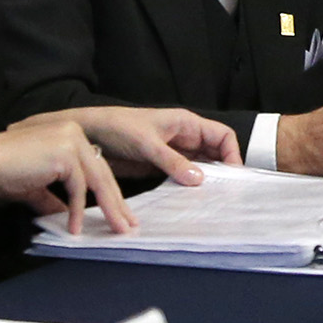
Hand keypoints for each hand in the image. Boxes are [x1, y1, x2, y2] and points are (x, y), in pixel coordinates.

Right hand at [0, 112, 137, 232]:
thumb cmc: (2, 171)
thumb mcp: (36, 187)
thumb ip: (53, 200)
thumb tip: (65, 216)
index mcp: (70, 136)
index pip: (96, 168)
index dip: (109, 194)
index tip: (120, 214)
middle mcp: (75, 133)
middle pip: (103, 174)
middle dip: (117, 203)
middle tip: (128, 226)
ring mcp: (71, 140)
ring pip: (97, 181)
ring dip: (109, 209)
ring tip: (116, 230)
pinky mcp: (64, 153)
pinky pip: (79, 188)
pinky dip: (78, 210)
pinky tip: (75, 227)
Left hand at [73, 105, 239, 185]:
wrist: (89, 135)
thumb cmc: (117, 127)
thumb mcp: (147, 144)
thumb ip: (173, 161)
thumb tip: (199, 179)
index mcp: (186, 123)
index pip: (222, 136)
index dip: (232, 153)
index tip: (233, 174)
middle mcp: (184, 138)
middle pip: (215, 154)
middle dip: (222, 170)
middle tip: (226, 192)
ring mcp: (173, 154)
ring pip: (200, 168)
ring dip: (206, 181)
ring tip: (211, 199)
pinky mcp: (161, 168)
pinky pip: (183, 178)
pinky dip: (189, 188)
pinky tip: (189, 199)